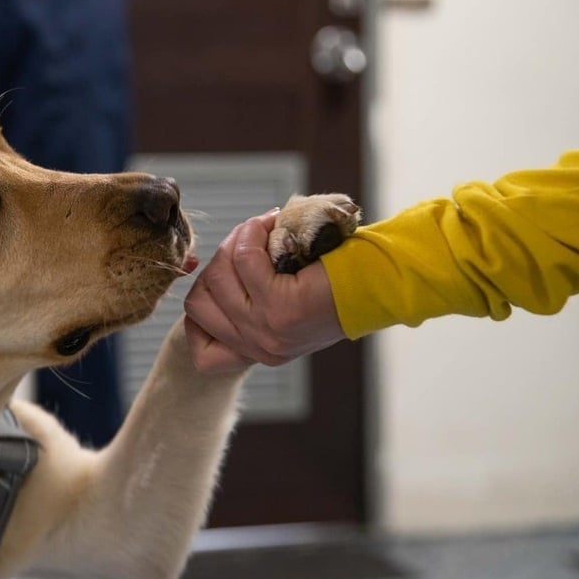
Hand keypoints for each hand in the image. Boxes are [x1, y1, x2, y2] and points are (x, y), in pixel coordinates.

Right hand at [183, 210, 344, 374]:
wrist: (379, 279)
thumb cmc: (334, 281)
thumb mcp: (281, 306)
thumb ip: (245, 303)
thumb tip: (208, 272)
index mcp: (258, 353)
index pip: (201, 350)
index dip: (200, 313)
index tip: (223, 285)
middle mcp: (260, 348)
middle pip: (198, 303)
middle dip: (218, 263)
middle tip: (249, 242)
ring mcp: (268, 330)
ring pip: (217, 277)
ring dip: (237, 241)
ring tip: (263, 230)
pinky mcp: (281, 308)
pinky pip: (244, 260)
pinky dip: (253, 234)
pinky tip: (272, 226)